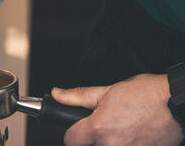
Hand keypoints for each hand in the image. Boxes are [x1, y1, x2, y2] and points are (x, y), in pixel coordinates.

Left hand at [52, 74, 184, 145]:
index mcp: (99, 128)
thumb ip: (79, 96)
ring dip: (110, 142)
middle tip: (107, 125)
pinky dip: (127, 144)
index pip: (70, 140)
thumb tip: (58, 94)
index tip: (78, 128)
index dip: (72, 132)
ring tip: (122, 130)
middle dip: (93, 138)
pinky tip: (134, 136)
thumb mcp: (108, 90)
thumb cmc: (148, 95)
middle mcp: (112, 145)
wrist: (178, 104)